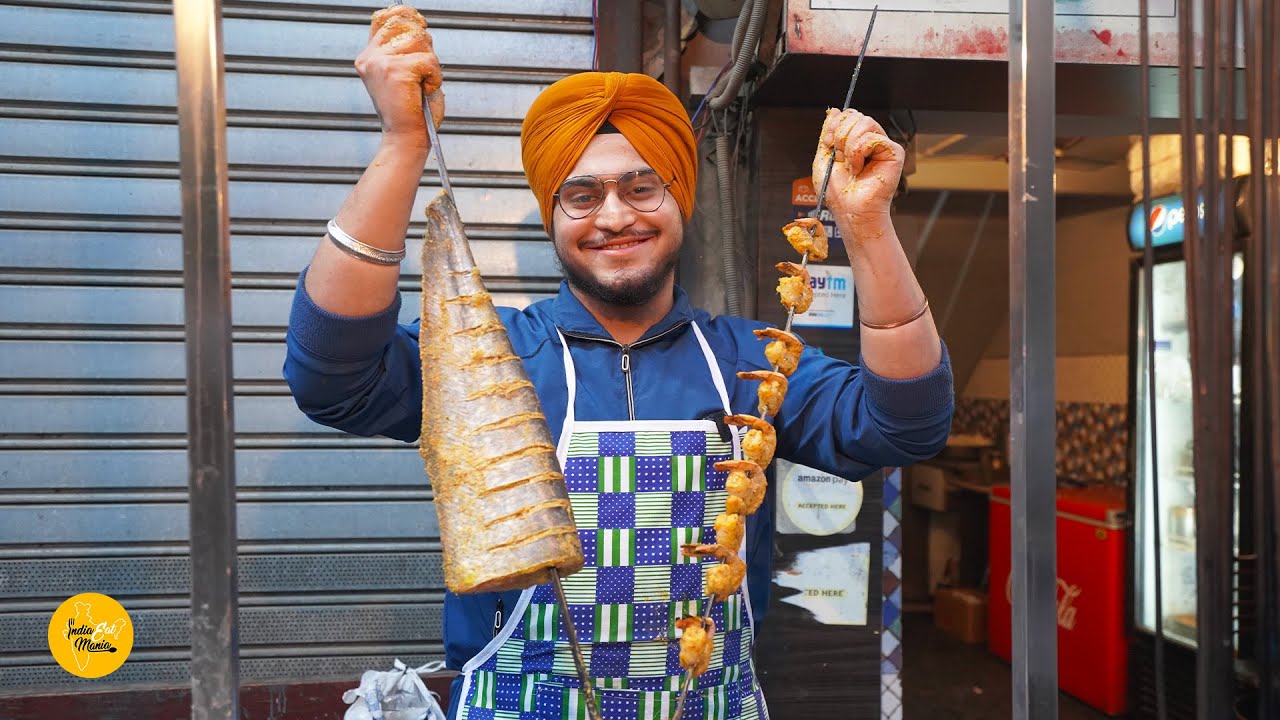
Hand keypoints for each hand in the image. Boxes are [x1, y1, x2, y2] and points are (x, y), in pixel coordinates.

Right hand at [356, 5, 445, 144]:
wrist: (406, 139)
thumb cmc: (412, 112)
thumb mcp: (406, 74)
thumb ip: (407, 50)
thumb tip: (418, 24)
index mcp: (369, 57)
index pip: (384, 18)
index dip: (406, 16)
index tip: (420, 27)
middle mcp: (370, 58)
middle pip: (405, 25)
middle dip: (424, 45)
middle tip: (423, 72)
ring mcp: (380, 63)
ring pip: (419, 41)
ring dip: (431, 64)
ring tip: (422, 85)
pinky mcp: (394, 71)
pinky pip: (429, 61)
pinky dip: (435, 77)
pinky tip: (424, 91)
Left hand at [811, 108, 903, 224]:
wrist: (849, 209)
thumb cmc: (837, 191)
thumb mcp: (824, 158)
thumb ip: (828, 134)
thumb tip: (835, 111)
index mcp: (855, 141)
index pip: (849, 115)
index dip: (836, 124)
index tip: (828, 143)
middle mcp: (871, 140)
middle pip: (856, 115)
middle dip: (841, 136)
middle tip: (840, 158)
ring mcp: (883, 145)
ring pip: (865, 122)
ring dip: (850, 146)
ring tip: (852, 166)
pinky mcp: (894, 152)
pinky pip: (872, 137)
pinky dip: (859, 152)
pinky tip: (860, 169)